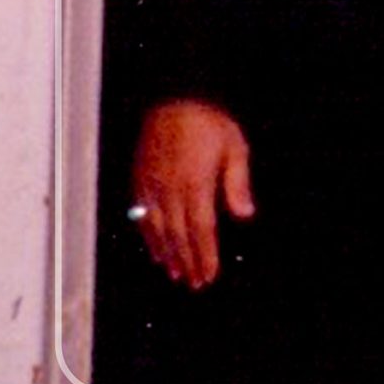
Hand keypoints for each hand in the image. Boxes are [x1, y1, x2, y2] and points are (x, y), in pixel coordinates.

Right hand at [133, 100, 254, 288]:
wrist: (175, 99)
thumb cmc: (209, 122)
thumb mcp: (235, 147)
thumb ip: (238, 183)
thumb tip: (244, 214)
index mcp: (195, 184)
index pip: (201, 230)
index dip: (205, 255)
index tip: (209, 275)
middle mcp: (170, 191)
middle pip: (179, 236)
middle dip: (188, 262)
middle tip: (195, 283)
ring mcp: (151, 187)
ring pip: (158, 231)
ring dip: (168, 255)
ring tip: (176, 274)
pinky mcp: (140, 182)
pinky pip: (141, 217)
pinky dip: (149, 238)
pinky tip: (155, 250)